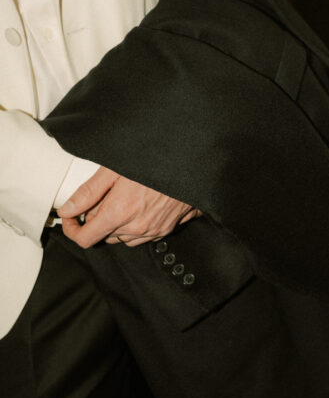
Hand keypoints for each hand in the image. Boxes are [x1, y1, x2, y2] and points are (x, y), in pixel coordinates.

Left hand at [58, 167, 199, 247]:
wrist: (192, 161)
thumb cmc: (156, 159)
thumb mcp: (115, 169)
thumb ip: (88, 192)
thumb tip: (67, 208)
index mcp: (120, 213)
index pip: (85, 238)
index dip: (72, 229)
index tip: (71, 218)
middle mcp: (137, 227)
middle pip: (104, 236)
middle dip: (97, 219)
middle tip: (102, 196)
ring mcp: (154, 230)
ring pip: (123, 237)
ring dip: (117, 224)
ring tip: (123, 198)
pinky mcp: (167, 228)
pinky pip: (143, 235)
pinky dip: (135, 225)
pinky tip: (139, 205)